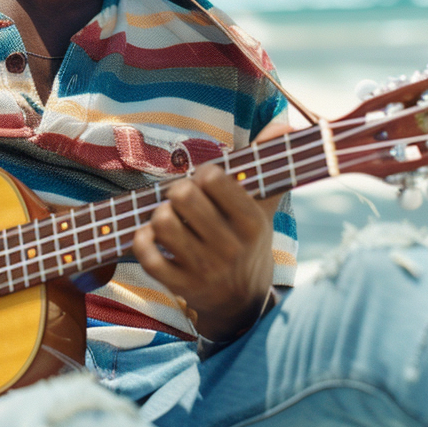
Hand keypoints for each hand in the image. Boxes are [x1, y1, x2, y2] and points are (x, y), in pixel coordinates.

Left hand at [132, 163, 275, 341]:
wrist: (242, 303)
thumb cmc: (248, 242)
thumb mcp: (264, 207)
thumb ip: (268, 166)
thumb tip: (284, 123)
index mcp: (252, 222)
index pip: (214, 179)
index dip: (204, 173)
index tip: (207, 181)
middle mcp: (230, 247)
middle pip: (183, 196)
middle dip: (177, 190)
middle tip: (184, 199)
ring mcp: (205, 269)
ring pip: (162, 223)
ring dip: (159, 215)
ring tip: (171, 219)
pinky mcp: (181, 286)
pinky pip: (147, 255)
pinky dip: (142, 240)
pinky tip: (152, 236)